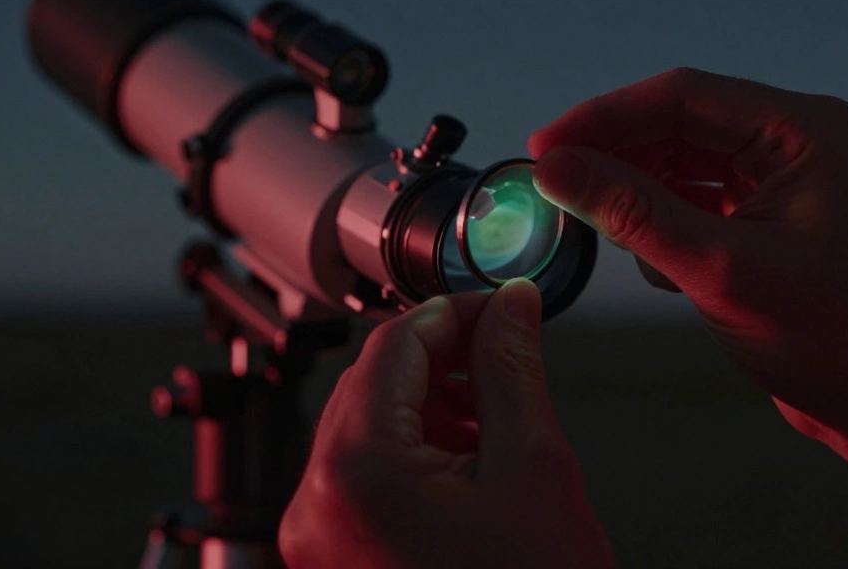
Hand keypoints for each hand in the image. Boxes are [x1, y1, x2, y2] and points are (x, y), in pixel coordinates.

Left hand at [278, 280, 613, 568]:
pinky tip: (461, 451)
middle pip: (369, 381)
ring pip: (361, 424)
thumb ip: (512, 370)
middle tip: (501, 346)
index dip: (453, 312)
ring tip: (489, 403)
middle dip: (438, 356)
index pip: (394, 346)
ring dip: (424, 399)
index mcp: (356, 472)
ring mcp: (314, 539)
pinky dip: (405, 447)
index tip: (500, 304)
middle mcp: (314, 504)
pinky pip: (356, 473)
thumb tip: (511, 304)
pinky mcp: (328, 559)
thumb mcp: (533, 469)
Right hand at [529, 67, 847, 518]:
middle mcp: (795, 140)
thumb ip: (632, 212)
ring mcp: (783, 177)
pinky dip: (665, 225)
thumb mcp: (718, 271)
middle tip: (554, 189)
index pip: (682, 96)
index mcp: (803, 131)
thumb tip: (554, 168)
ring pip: (681, 162)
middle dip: (616, 158)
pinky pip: (696, 198)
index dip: (604, 119)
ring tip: (608, 235)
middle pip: (678, 124)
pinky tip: (662, 268)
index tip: (542, 149)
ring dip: (639, 196)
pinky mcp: (768, 214)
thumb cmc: (827, 337)